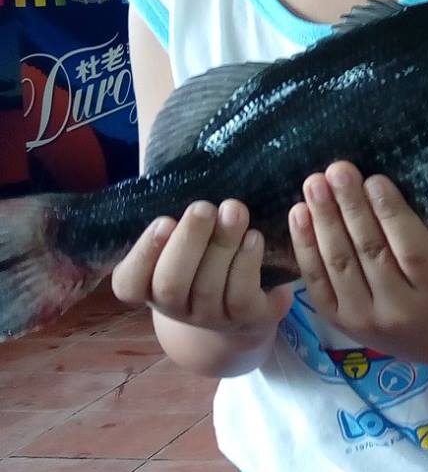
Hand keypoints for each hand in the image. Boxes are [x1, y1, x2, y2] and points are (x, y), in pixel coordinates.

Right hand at [111, 200, 295, 335]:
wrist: (245, 296)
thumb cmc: (202, 250)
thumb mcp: (180, 231)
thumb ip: (170, 206)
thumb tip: (171, 152)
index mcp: (147, 284)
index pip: (129, 282)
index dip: (144, 254)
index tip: (163, 220)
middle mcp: (174, 306)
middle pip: (171, 284)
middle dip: (188, 242)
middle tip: (203, 207)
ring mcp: (210, 317)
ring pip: (209, 287)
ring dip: (222, 245)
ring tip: (235, 209)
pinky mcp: (247, 318)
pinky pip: (242, 298)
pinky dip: (247, 264)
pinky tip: (254, 237)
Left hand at [290, 162, 427, 358]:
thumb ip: (418, 224)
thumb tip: (376, 179)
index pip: (410, 249)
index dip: (390, 213)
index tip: (373, 179)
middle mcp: (399, 308)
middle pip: (370, 252)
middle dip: (351, 207)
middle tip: (337, 170)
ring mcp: (363, 318)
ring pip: (339, 263)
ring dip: (324, 220)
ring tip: (314, 184)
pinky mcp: (336, 320)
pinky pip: (316, 279)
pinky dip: (304, 244)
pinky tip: (299, 213)